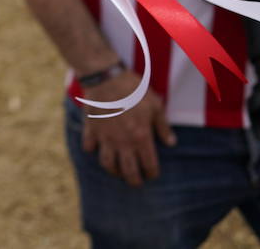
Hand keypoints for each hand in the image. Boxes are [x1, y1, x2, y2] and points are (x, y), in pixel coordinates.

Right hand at [80, 71, 175, 186]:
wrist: (106, 77)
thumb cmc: (134, 90)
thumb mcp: (155, 106)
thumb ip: (163, 127)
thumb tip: (171, 143)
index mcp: (141, 138)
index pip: (149, 165)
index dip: (152, 173)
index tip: (152, 174)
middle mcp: (123, 142)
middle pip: (128, 171)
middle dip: (133, 181)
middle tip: (135, 181)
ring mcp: (105, 137)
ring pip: (107, 164)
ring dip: (113, 170)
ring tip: (117, 170)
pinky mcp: (91, 129)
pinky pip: (89, 147)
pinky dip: (92, 150)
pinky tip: (97, 148)